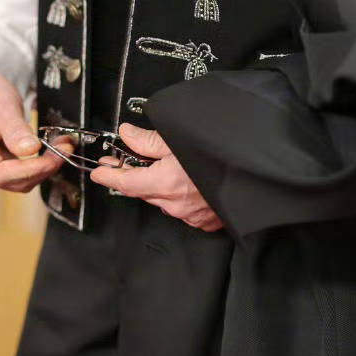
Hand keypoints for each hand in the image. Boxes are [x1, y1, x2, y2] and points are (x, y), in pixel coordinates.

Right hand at [0, 67, 63, 191]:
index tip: (55, 157)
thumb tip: (32, 150)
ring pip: (16, 181)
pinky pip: (16, 173)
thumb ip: (15, 128)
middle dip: (42, 168)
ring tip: (61, 146)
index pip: (0, 174)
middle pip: (11, 181)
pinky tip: (50, 150)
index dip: (31, 170)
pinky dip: (35, 164)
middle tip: (67, 147)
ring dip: (42, 168)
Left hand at [89, 124, 225, 231]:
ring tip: (161, 166)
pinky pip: (182, 209)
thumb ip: (150, 140)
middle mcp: (174, 204)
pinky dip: (178, 195)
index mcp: (165, 183)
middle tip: (123, 159)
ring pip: (163, 200)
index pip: (126, 183)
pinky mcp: (205, 221)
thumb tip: (127, 133)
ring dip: (157, 185)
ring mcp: (190, 216)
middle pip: (143, 191)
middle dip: (132, 176)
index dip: (109, 176)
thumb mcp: (181, 138)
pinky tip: (186, 181)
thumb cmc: (220, 152)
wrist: (257, 175)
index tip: (98, 172)